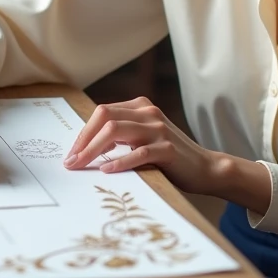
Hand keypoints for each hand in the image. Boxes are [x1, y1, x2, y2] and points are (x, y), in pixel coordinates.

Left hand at [62, 96, 220, 194]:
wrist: (205, 168)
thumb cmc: (169, 157)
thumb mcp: (142, 139)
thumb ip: (121, 135)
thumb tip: (85, 147)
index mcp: (140, 106)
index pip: (102, 113)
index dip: (83, 133)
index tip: (71, 154)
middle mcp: (149, 113)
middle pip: (105, 118)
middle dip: (84, 140)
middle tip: (71, 162)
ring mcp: (159, 129)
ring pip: (116, 131)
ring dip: (93, 151)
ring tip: (81, 166)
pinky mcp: (168, 149)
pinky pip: (138, 153)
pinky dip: (119, 162)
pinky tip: (106, 171)